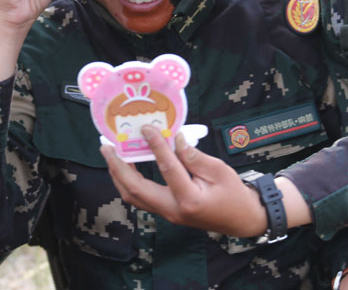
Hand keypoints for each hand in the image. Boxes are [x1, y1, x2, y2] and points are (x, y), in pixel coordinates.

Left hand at [101, 125, 267, 237]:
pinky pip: (141, 197)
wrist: (242, 220)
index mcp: (189, 199)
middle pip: (135, 190)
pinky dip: (130, 181)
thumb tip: (174, 138)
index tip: (146, 127)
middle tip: (106, 145)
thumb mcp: (219, 170)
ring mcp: (167, 214)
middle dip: (118, 167)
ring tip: (111, 153)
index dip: (156, 145)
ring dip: (119, 175)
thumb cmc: (234, 194)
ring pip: (134, 196)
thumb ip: (194, 156)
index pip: (167, 169)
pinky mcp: (166, 212)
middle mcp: (172, 210)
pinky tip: (127, 166)